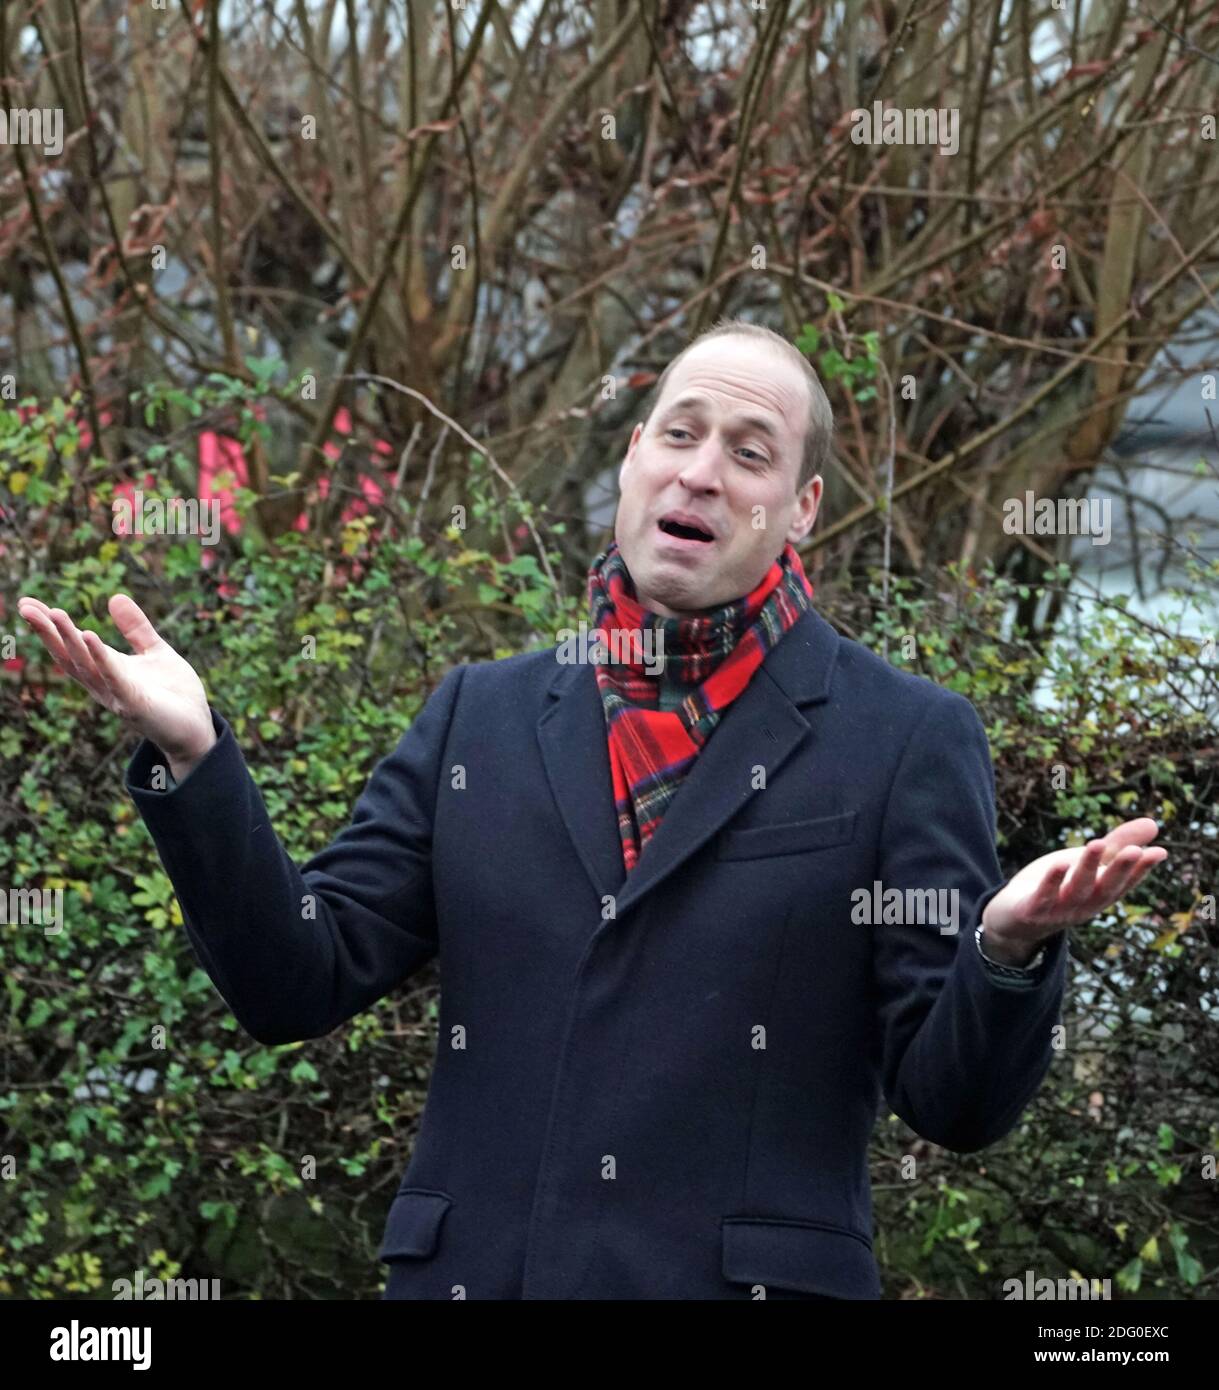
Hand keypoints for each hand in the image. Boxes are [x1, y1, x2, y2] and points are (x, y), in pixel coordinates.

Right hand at [17, 593, 216, 780]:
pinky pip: (115, 679)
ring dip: (70, 639)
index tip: (27, 603)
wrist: (196, 728)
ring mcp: (117, 695)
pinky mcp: (135, 705)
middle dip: (48, 632)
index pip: (72, 647)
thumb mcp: (155, 651)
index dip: (50, 627)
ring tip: (54, 613)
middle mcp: (104, 684)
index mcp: (107, 670)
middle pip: (70, 656)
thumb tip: (114, 597)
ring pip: (87, 666)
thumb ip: (136, 628)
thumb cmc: (174, 694)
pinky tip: (89, 636)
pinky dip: (101, 658)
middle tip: (25, 607)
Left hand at [982, 817, 1167, 948]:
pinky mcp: (1031, 911)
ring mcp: (1058, 911)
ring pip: (1076, 889)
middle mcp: (1084, 906)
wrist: (1013, 920)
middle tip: (1136, 850)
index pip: (1124, 884)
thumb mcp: (1087, 864)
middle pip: (1105, 888)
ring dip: (1088, 868)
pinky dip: (1051, 881)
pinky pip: (1043, 896)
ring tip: (1097, 844)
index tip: (1159, 852)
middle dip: (1120, 870)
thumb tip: (1154, 822)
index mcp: (1099, 895)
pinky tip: (1059, 863)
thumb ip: (1116, 845)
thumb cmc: (1057, 887)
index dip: (1141, 870)